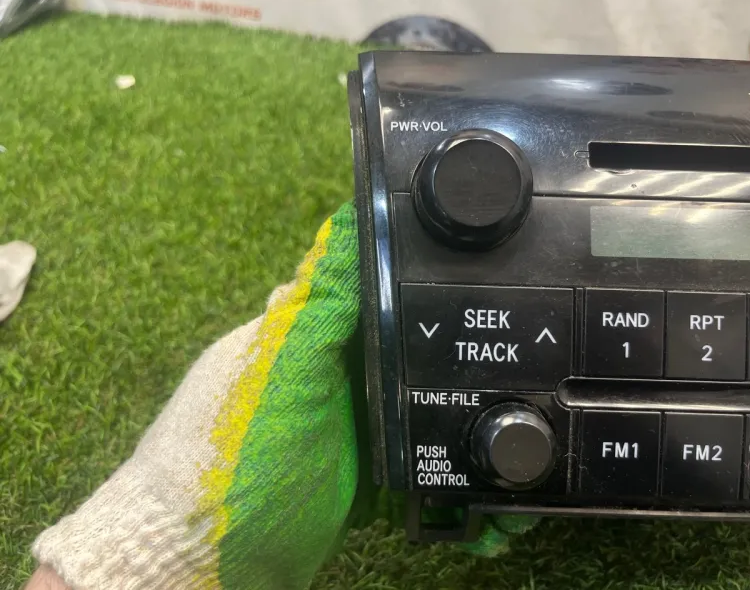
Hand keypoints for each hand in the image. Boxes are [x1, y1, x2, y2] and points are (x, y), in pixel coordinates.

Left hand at [27, 202, 535, 588]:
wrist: (202, 563)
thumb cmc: (228, 460)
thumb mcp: (281, 371)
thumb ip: (321, 303)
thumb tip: (351, 214)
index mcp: (316, 336)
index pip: (383, 292)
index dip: (433, 289)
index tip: (492, 289)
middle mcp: (338, 377)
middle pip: (420, 358)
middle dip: (470, 371)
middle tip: (529, 382)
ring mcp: (354, 433)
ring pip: (430, 421)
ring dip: (473, 437)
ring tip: (523, 459)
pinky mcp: (368, 484)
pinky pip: (426, 476)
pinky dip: (457, 488)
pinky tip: (491, 509)